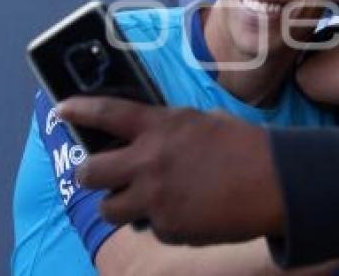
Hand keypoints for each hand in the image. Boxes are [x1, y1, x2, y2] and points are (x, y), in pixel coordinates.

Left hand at [58, 97, 283, 244]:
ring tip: (145, 202)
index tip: (62, 111)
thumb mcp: (205, 123)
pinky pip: (150, 228)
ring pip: (109, 209)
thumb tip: (149, 141)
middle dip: (91, 175)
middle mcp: (149, 160)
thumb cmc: (247, 147)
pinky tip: (190, 213)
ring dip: (122, 205)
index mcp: (162, 125)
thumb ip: (171, 131)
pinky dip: (164, 223)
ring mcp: (155, 197)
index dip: (79, 110)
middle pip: (90, 172)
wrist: (276, 182)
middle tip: (103, 177)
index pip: (107, 113)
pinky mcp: (167, 227)